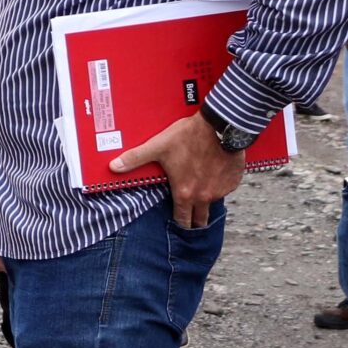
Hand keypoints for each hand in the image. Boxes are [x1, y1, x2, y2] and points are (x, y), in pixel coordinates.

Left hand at [108, 112, 244, 228]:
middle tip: (189, 213)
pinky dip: (220, 185)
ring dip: (207, 199)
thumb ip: (135, 158)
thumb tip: (113, 166)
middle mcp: (204, 197)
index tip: (177, 219)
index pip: (182, 220)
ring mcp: (221, 190)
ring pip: (213, 203)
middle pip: (200, 220)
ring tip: (200, 188)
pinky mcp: (233, 181)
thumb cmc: (189, 136)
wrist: (221, 126)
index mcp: (185, 193)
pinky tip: (213, 173)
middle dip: (194, 219)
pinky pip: (225, 189)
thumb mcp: (158, 146)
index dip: (179, 221)